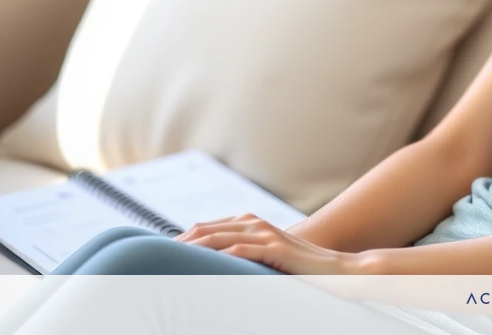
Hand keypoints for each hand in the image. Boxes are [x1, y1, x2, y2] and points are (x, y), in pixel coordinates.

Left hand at [173, 213, 360, 274]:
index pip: (206, 228)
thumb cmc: (299, 267)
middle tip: (156, 258)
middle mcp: (255, 223)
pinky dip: (221, 256)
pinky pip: (242, 250)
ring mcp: (266, 234)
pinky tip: (205, 265)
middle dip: (180, 243)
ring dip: (193, 248)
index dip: (183, 239)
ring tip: (171, 260)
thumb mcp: (266, 258)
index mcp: (250, 223)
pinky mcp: (276, 248)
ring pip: (219, 237)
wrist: (335, 268)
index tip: (161, 253)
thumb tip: (217, 268)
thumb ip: (244, 256)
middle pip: (206, 230)